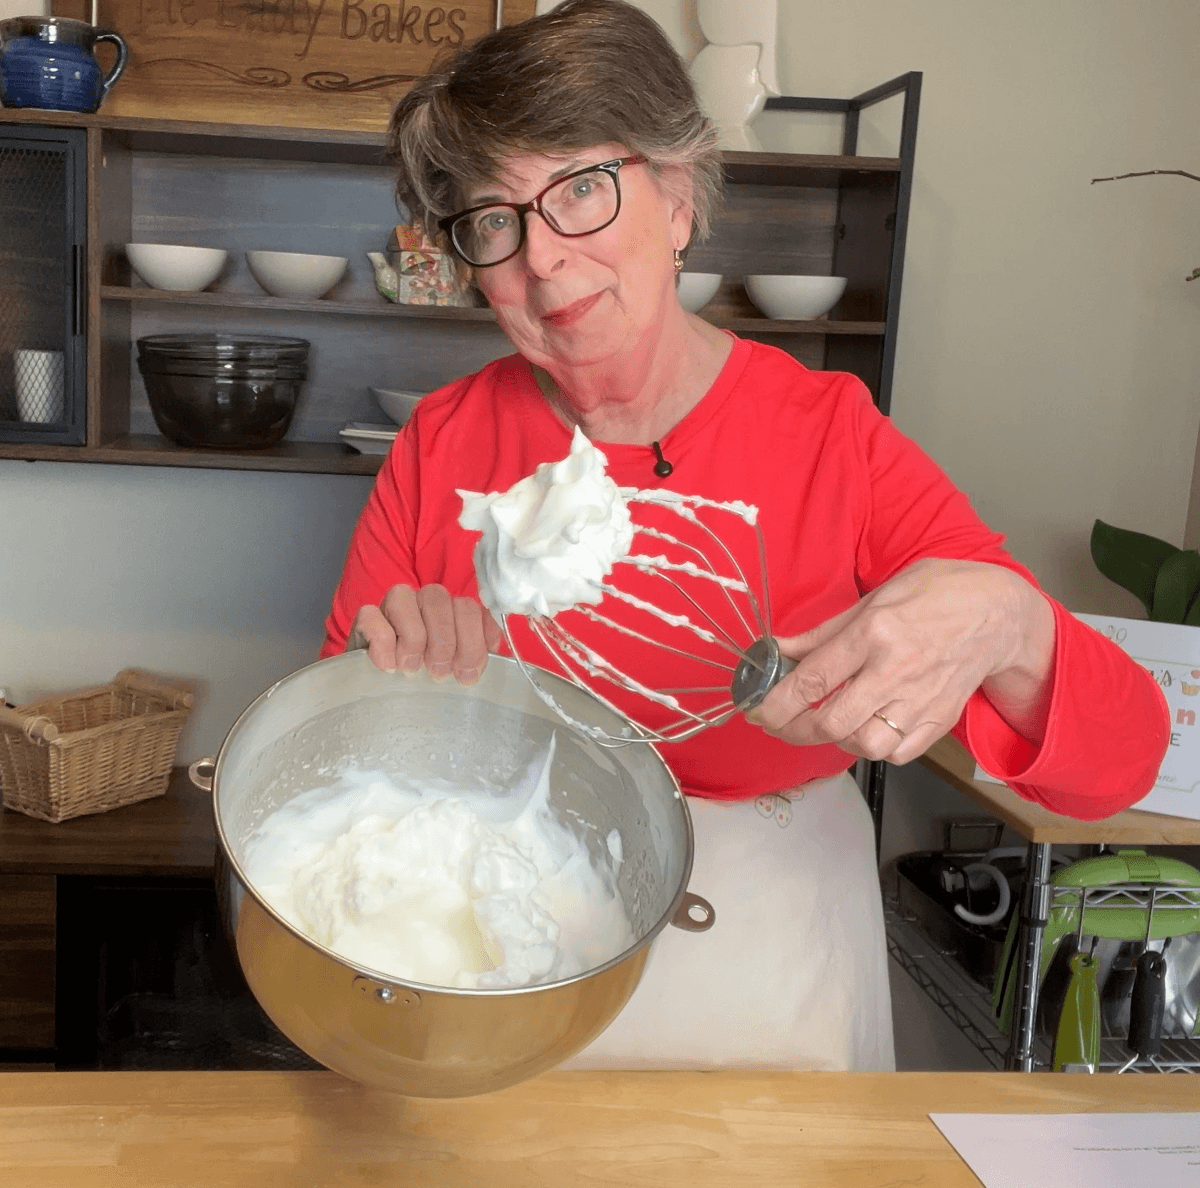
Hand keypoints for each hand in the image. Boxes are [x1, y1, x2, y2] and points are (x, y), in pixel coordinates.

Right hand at [346, 584, 501, 684]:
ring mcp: (392, 606)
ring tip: (412, 669)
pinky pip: (371, 615)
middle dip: (444, 640)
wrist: (381, 691)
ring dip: (413, 636)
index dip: (473, 639)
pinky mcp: (364, 619)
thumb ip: (473, 660)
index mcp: (452, 612)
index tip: (469, 673)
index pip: (470, 608)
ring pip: (403, 596)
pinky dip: (383, 643)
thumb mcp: (455, 673)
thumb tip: (481, 663)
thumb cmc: (425, 681)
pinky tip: (388, 667)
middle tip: (439, 673)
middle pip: (439, 598)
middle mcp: (424, 602)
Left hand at [746, 558, 1055, 761]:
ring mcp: (922, 700)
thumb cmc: (935, 594)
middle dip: (794, 730)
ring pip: (864, 745)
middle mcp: (897, 671)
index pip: (814, 680)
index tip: (756, 711)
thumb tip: (778, 650)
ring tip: (822, 723)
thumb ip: (823, 632)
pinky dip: (873, 749)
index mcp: (876, 633)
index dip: (777, 703)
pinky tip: (862, 729)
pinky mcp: (940, 719)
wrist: (999, 611)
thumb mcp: (874, 597)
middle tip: (779, 723)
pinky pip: (897, 754)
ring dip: (834, 741)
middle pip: (833, 722)